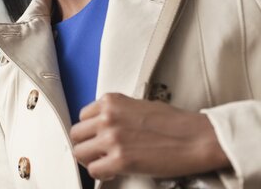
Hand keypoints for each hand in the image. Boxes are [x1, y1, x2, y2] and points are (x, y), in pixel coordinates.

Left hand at [70, 93, 230, 180]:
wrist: (198, 138)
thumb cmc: (176, 123)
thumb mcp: (139, 106)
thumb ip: (117, 113)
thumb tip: (104, 126)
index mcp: (111, 101)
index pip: (83, 117)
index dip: (90, 130)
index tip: (97, 138)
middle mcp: (108, 117)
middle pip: (77, 134)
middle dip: (86, 145)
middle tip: (97, 153)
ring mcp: (112, 138)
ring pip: (80, 152)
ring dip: (90, 160)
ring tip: (104, 163)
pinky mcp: (121, 160)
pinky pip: (94, 170)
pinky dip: (101, 173)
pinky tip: (113, 171)